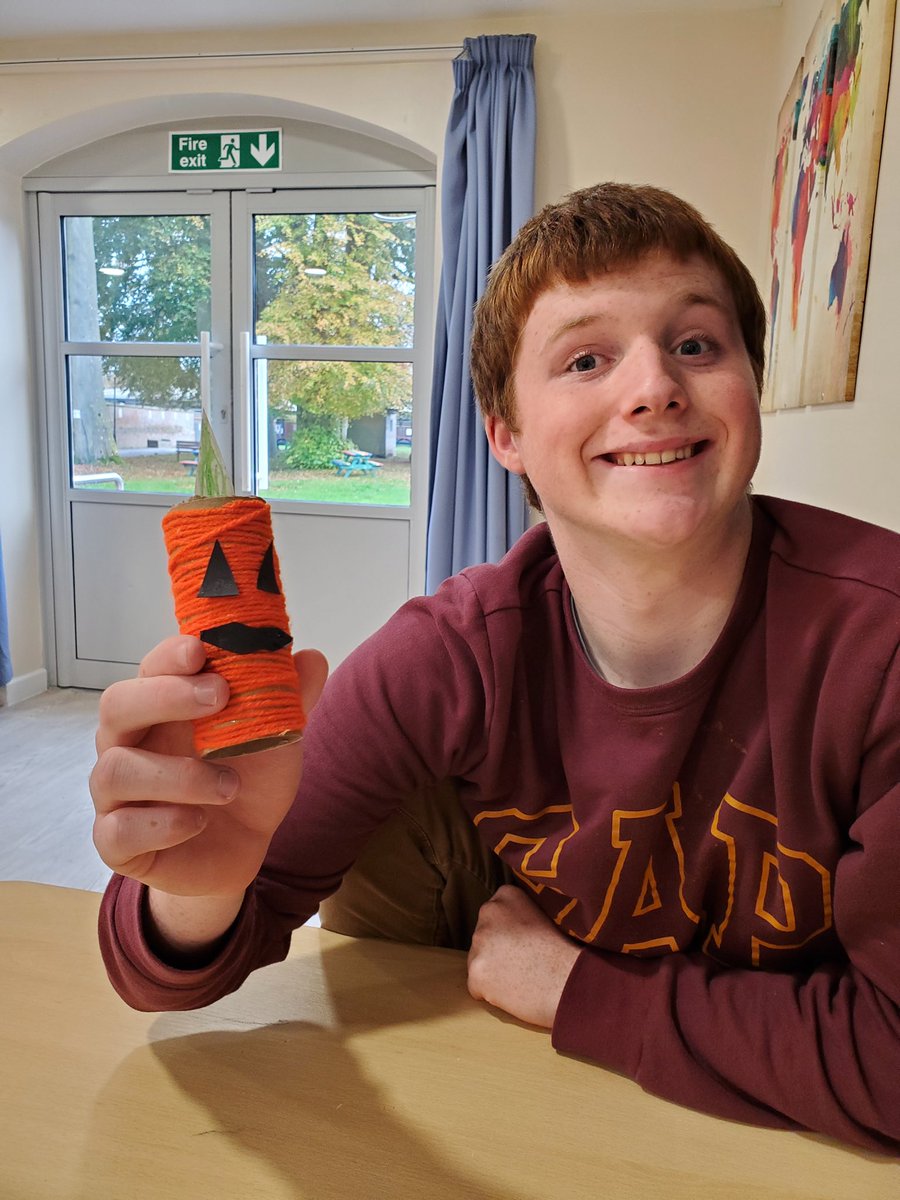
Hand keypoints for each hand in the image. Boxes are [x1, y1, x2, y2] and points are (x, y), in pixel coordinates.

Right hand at [90, 635, 327, 900]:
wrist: (243, 846)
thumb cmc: (248, 778)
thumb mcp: (274, 737)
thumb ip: (288, 699)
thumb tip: (312, 658)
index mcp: (161, 708)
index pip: (151, 668)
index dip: (171, 656)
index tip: (201, 650)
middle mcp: (128, 743)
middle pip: (117, 705)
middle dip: (164, 696)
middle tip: (219, 696)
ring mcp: (115, 793)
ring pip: (116, 770)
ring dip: (180, 774)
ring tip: (230, 786)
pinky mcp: (117, 842)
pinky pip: (116, 831)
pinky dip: (162, 825)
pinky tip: (198, 823)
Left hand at [467, 884, 580, 1028]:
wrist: (568, 981)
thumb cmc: (564, 951)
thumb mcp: (545, 913)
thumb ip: (521, 913)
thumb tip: (510, 926)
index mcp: (506, 895)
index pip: (494, 915)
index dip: (509, 933)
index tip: (525, 941)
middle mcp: (487, 914)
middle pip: (483, 937)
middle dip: (497, 951)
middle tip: (522, 962)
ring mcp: (478, 944)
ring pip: (478, 961)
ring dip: (493, 972)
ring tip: (520, 978)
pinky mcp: (475, 973)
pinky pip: (476, 987)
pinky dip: (490, 994)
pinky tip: (512, 992)